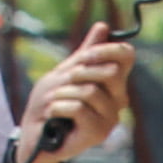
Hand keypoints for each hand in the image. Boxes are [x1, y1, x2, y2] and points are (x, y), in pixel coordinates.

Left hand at [12, 23, 135, 162]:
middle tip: (63, 82)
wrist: (36, 135)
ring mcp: (110, 118)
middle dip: (80, 71)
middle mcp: (117, 100)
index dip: (107, 49)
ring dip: (63, 93)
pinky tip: (55, 115)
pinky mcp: (99, 133)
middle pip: (111, 71)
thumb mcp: (65, 72)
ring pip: (90, 91)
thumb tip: (103, 27)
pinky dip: (59, 107)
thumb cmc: (51, 104)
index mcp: (112, 83)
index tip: (85, 54)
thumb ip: (85, 54)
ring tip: (55, 102)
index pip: (126, 56)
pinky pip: (79, 108)